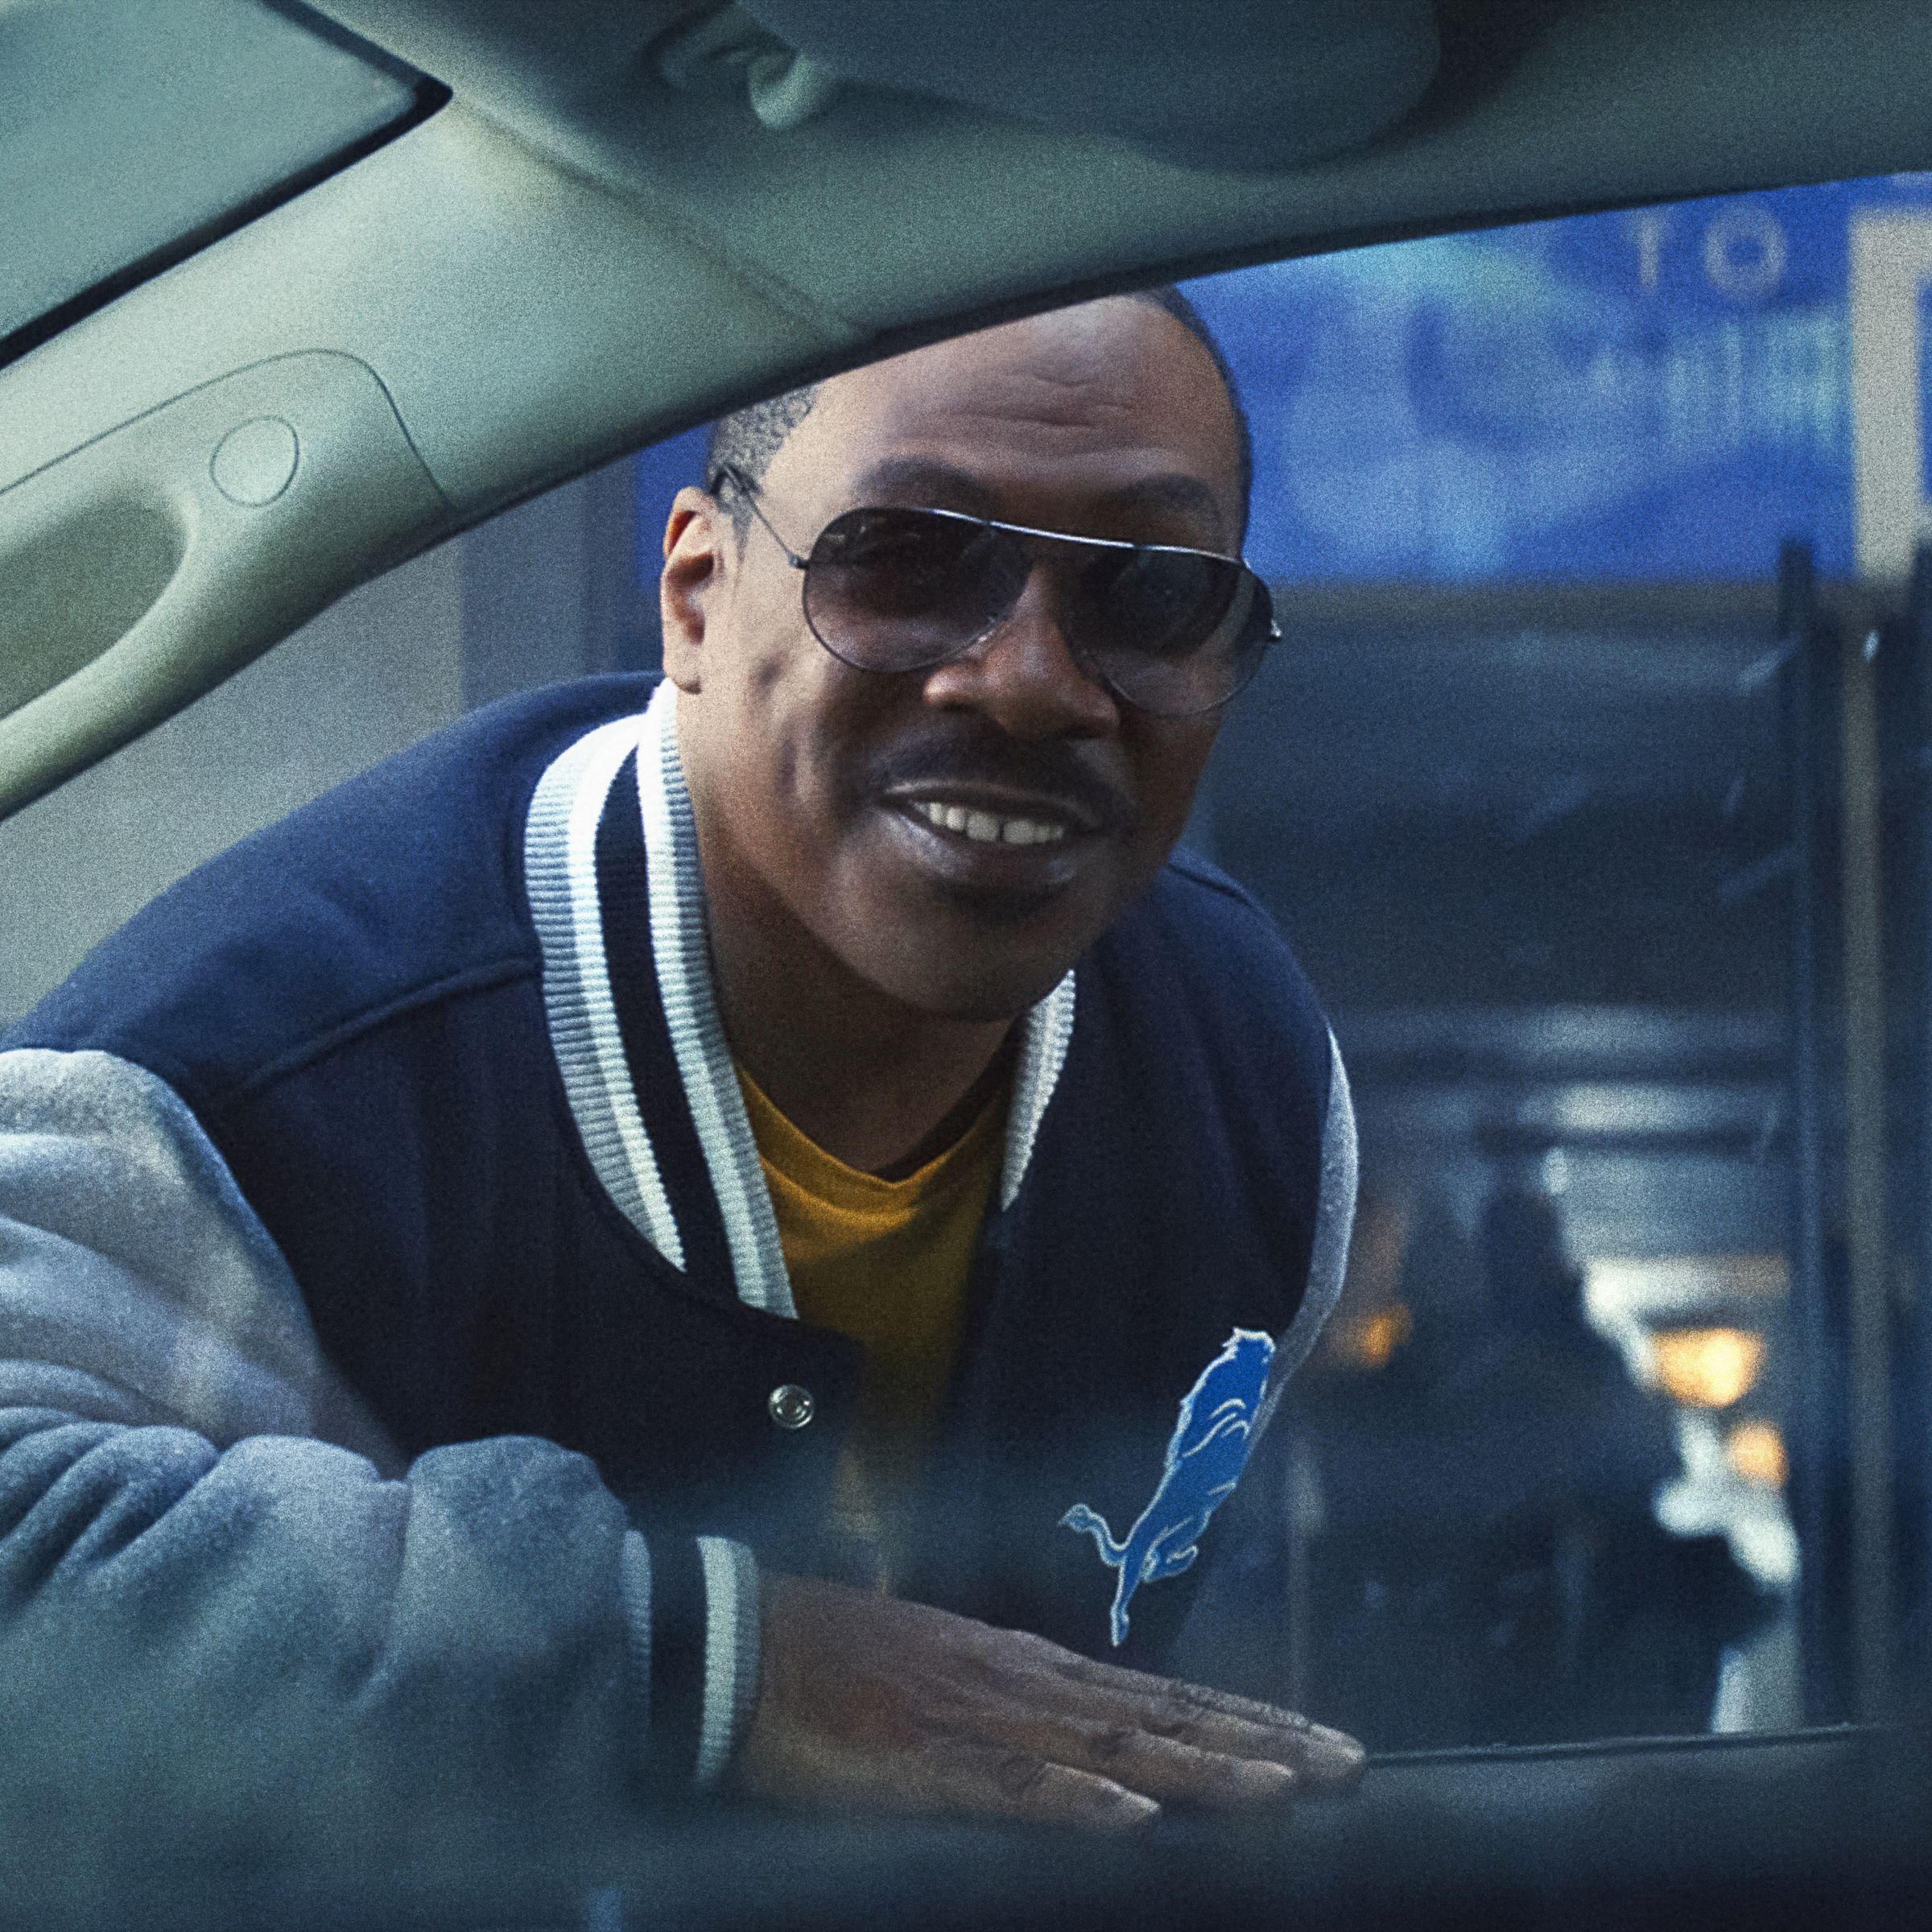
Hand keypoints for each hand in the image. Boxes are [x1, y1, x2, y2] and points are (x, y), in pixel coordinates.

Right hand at [732, 1573, 1363, 1830]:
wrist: (748, 1644)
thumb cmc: (838, 1664)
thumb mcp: (942, 1682)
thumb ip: (1011, 1714)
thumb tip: (1083, 1755)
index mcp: (1029, 1671)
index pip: (1161, 1697)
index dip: (1243, 1719)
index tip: (1316, 1741)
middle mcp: (1025, 1685)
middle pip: (1163, 1715)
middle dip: (1258, 1740)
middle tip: (1347, 1763)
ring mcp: (980, 1719)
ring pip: (1114, 1747)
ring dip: (1201, 1767)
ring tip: (1282, 1789)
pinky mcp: (925, 1760)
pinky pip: (1013, 1788)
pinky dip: (1077, 1804)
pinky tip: (1133, 1819)